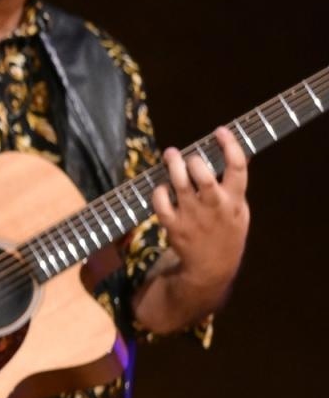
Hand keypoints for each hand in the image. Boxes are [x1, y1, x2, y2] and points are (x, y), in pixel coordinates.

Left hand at [149, 126, 249, 292]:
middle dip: (193, 160)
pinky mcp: (174, 225)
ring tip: (170, 155)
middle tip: (187, 156)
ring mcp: (193, 216)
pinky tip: (161, 186)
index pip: (238, 167)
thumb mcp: (239, 209)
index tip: (220, 131)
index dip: (229, 146)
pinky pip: (161, 203)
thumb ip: (235, 184)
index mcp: (234, 200)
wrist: (212, 266)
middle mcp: (214, 205)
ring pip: (180, 185)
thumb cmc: (226, 230)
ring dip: (172, 166)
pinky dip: (158, 191)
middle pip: (202, 175)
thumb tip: (233, 153)